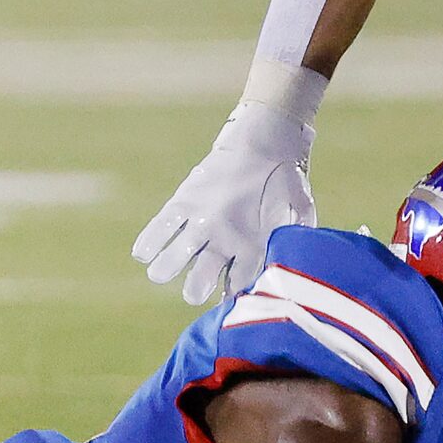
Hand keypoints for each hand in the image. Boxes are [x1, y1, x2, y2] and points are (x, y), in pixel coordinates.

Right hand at [133, 100, 317, 305]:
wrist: (266, 142)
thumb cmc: (287, 183)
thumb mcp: (299, 220)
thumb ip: (290, 248)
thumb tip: (290, 270)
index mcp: (254, 247)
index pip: (236, 288)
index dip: (230, 298)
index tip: (228, 300)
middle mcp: (225, 238)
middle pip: (199, 283)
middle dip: (195, 291)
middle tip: (194, 291)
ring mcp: (201, 220)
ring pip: (173, 260)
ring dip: (165, 271)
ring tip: (161, 273)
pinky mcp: (184, 200)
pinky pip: (159, 228)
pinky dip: (148, 243)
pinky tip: (143, 254)